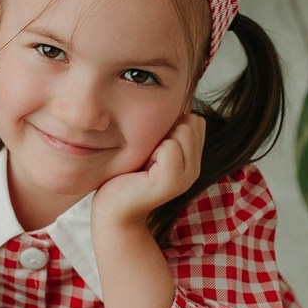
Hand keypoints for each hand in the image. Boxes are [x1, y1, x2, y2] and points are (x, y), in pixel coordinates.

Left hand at [89, 112, 206, 232]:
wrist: (112, 207)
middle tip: (147, 155)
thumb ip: (168, 128)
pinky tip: (142, 169)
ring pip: (183, 131)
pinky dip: (152, 151)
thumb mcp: (151, 145)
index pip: (196, 120)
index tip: (152, 146)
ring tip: (145, 162)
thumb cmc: (126, 173)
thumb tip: (178, 100)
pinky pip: (170, 146)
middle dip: (165, 130)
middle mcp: (194, 169)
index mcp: (192, 159)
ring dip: (158, 140)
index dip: (170, 124)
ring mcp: (186, 178)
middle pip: (192, 122)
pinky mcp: (172, 182)